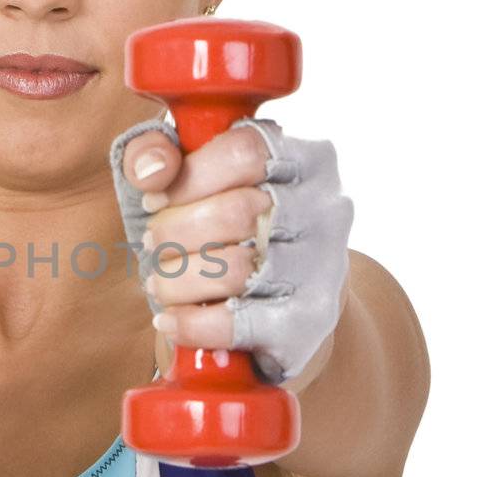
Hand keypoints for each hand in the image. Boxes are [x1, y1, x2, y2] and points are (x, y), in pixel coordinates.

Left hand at [110, 115, 353, 385]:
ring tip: (160, 283)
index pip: (243, 153)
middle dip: (173, 233)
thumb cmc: (235, 226)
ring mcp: (324, 267)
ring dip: (177, 281)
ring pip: (233, 270)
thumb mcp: (201, 175)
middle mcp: (325, 209)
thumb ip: (160, 152)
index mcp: (304, 160)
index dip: (187, 177)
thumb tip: (151, 172)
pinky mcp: (309, 320)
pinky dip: (191, 324)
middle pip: (234, 213)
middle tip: (151, 245)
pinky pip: (238, 323)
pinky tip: (171, 320)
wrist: (293, 299)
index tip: (154, 199)